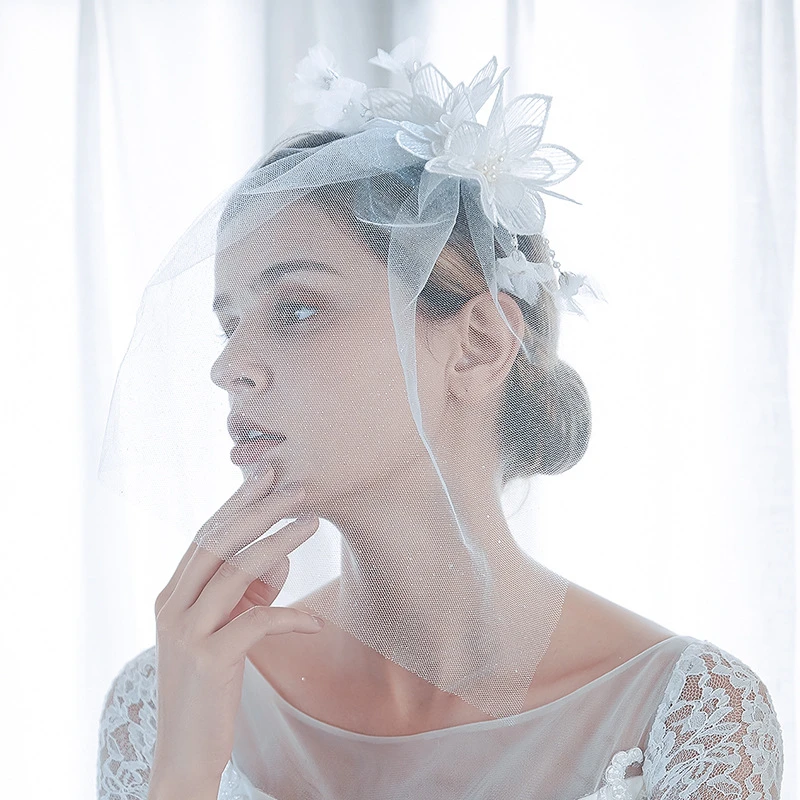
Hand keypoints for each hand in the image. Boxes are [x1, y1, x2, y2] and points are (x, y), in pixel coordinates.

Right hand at [150, 465, 322, 790]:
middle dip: (259, 509)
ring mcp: (187, 632)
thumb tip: (281, 556)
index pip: (205, 536)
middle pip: (218, 542)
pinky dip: (291, 616)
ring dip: (278, 542)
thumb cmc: (209, 689)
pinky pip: (258, 622)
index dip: (236, 503)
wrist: (183, 755)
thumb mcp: (223, 632)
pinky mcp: (209, 660)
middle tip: (296, 487)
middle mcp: (172, 606)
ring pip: (235, 571)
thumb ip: (246, 594)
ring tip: (312, 522)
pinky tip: (316, 621)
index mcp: (172, 595)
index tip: (266, 475)